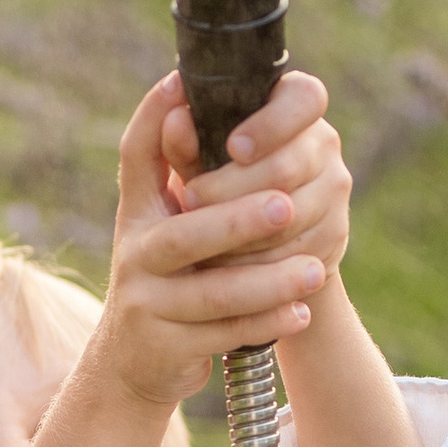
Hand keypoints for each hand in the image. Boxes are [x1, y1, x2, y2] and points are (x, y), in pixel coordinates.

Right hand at [94, 72, 350, 413]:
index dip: (155, 118)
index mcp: (137, 210)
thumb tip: (197, 104)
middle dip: (237, 220)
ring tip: (314, 271)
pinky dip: (266, 324)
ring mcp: (146, 304)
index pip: (136, 154)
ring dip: (268, 282)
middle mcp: (134, 253)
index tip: (184, 86)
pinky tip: (301, 312)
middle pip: (184, 235)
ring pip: (213, 295)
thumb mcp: (166, 220)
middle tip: (287, 206)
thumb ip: (184, 169)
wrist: (133, 360)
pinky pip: (225, 336)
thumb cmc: (168, 274)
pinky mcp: (165, 348)